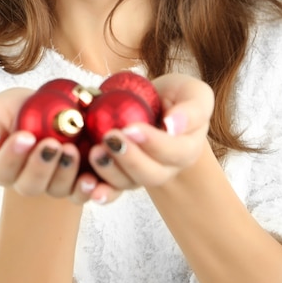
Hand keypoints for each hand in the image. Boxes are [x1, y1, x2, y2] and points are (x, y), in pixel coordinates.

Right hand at [0, 87, 121, 203]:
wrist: (48, 108)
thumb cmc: (15, 110)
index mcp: (1, 167)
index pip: (3, 169)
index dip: (13, 155)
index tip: (25, 136)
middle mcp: (26, 181)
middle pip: (31, 185)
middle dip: (42, 166)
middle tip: (53, 144)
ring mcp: (52, 184)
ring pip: (57, 189)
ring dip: (65, 173)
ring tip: (72, 150)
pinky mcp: (76, 182)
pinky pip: (81, 194)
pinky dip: (86, 189)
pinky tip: (91, 179)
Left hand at [87, 73, 213, 188]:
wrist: (157, 101)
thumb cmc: (179, 94)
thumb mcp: (194, 93)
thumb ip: (192, 109)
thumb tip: (173, 126)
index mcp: (188, 149)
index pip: (175, 152)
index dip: (153, 143)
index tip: (131, 128)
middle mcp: (168, 167)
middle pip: (151, 174)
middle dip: (129, 159)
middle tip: (109, 138)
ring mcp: (144, 172)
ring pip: (129, 183)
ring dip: (110, 172)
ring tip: (95, 152)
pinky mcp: (122, 172)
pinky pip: (113, 187)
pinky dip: (101, 189)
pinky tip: (87, 185)